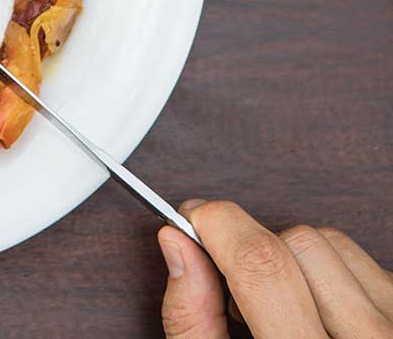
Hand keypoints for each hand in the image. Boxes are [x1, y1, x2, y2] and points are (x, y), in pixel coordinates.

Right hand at [159, 200, 392, 337]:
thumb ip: (192, 321)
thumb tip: (178, 246)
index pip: (262, 266)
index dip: (216, 226)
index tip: (192, 220)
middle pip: (295, 245)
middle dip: (249, 248)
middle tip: (233, 283)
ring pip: (331, 245)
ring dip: (292, 260)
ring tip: (281, 305)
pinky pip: (364, 262)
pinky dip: (330, 274)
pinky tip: (318, 311)